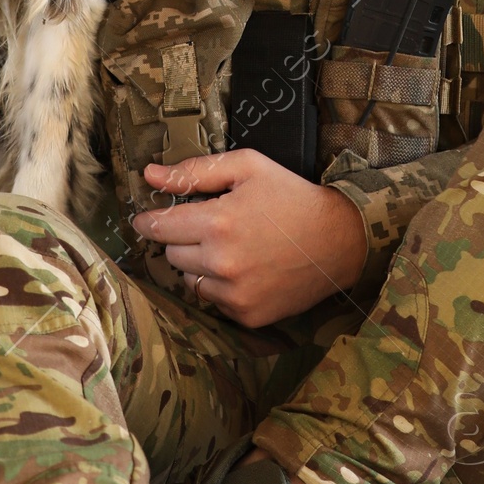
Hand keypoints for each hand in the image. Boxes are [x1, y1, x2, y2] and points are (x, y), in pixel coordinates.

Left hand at [132, 149, 367, 329]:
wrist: (338, 240)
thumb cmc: (291, 196)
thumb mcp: (247, 168)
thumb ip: (195, 172)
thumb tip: (150, 175)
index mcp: (218, 222)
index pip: (160, 227)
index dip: (148, 221)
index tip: (145, 219)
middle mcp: (222, 263)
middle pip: (172, 254)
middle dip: (182, 238)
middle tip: (209, 226)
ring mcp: (234, 294)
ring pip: (190, 279)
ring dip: (200, 263)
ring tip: (231, 247)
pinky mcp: (247, 315)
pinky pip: (213, 300)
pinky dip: (220, 285)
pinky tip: (245, 268)